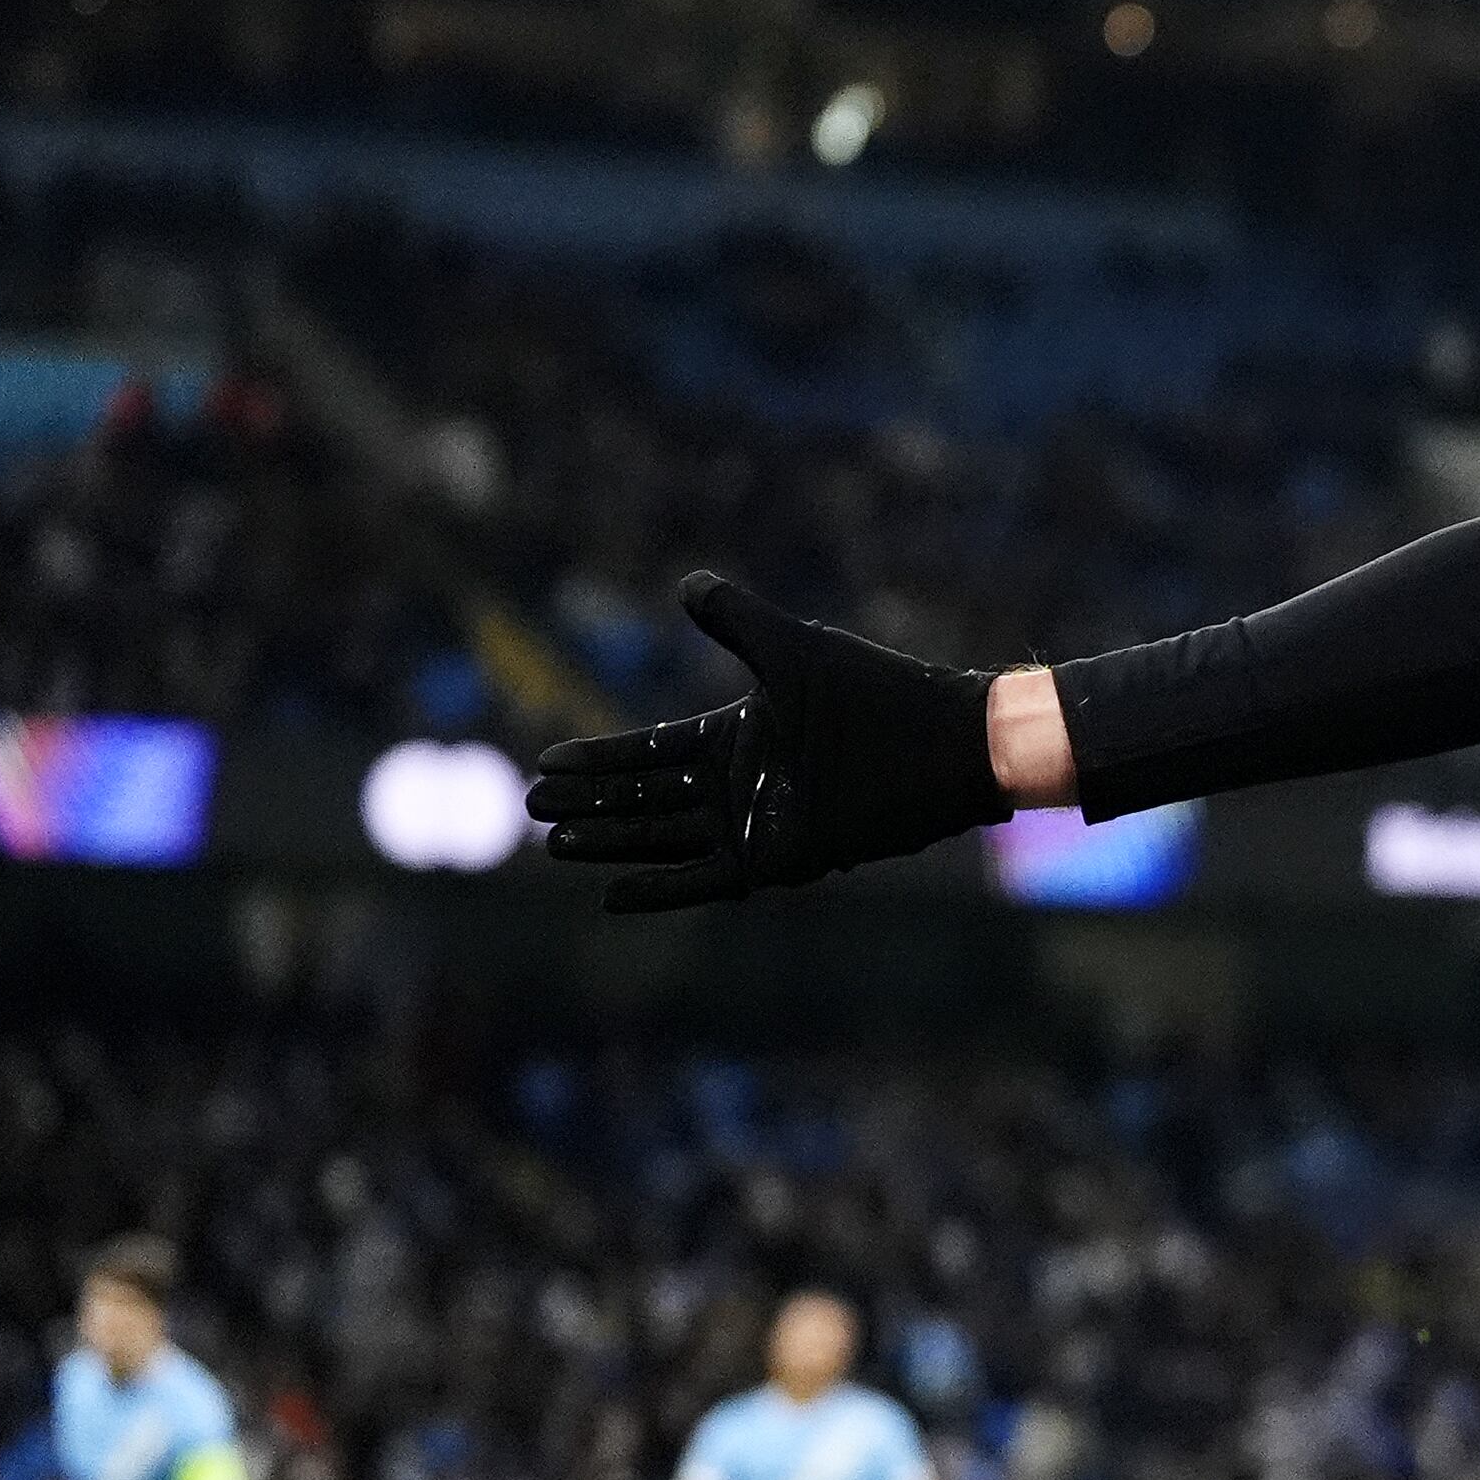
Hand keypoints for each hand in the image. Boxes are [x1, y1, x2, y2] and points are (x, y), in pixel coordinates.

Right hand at [527, 572, 1010, 911]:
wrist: (948, 743)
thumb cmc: (878, 693)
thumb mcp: (795, 648)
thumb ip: (737, 621)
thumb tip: (686, 583)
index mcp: (740, 736)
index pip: (651, 752)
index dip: (599, 758)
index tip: (545, 760)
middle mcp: (742, 784)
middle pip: (648, 798)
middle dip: (591, 802)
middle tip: (531, 805)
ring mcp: (759, 824)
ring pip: (667, 837)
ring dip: (613, 842)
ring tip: (555, 843)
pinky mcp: (783, 860)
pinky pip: (709, 880)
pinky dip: (664, 888)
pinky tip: (614, 896)